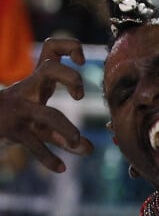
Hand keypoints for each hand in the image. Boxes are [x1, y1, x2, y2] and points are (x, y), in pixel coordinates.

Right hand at [0, 38, 92, 172]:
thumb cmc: (14, 120)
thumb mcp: (39, 125)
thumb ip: (64, 136)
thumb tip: (90, 150)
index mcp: (36, 82)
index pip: (51, 49)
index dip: (70, 48)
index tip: (82, 62)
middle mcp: (27, 90)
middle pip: (51, 70)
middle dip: (72, 79)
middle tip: (79, 97)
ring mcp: (18, 109)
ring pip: (48, 114)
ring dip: (68, 130)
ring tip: (77, 142)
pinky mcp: (11, 129)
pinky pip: (34, 144)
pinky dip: (48, 158)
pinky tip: (60, 168)